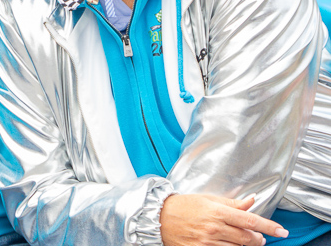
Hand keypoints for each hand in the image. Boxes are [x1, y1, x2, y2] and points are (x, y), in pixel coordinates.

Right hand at [160, 193, 287, 245]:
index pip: (250, 220)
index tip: (281, 231)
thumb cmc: (183, 206)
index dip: (269, 227)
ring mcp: (207, 242)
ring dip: (245, 245)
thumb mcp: (208, 199)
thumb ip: (232, 203)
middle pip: (247, 238)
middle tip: (259, 237)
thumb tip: (252, 200)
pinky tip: (230, 244)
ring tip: (242, 240)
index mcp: (216, 211)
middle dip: (258, 238)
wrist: (158, 217)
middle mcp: (214, 228)